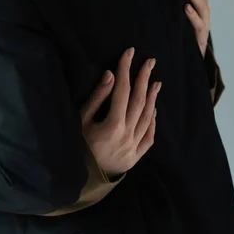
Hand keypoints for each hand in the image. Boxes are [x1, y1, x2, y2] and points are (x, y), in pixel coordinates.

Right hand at [81, 48, 160, 177]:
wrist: (81, 180)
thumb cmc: (77, 147)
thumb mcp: (82, 121)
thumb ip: (97, 98)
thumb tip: (111, 75)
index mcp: (112, 125)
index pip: (122, 91)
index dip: (126, 70)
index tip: (129, 53)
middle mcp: (127, 135)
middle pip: (139, 101)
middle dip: (144, 79)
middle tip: (150, 62)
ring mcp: (134, 147)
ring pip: (148, 118)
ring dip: (152, 98)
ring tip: (156, 82)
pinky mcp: (136, 156)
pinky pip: (150, 136)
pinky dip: (153, 122)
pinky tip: (154, 110)